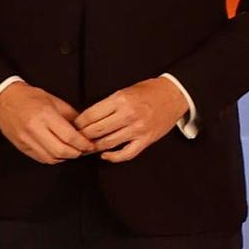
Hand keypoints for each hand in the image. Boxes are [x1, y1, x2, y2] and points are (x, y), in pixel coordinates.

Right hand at [0, 84, 94, 164]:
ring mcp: (26, 140)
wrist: (4, 99)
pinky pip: (42, 159)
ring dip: (66, 157)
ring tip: (72, 151)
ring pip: (52, 158)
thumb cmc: (30, 97)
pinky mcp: (22, 147)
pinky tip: (59, 153)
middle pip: (61, 151)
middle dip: (76, 153)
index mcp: (45, 115)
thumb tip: (85, 130)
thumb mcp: (54, 100)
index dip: (83, 144)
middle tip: (84, 150)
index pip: (69, 136)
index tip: (90, 145)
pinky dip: (54, 158)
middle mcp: (35, 129)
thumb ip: (70, 116)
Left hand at [78, 74, 194, 162]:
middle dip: (83, 136)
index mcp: (120, 100)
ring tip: (88, 146)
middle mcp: (128, 115)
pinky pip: (126, 153)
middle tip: (77, 138)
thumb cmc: (149, 91)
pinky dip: (113, 157)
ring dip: (95, 147)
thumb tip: (89, 119)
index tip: (74, 126)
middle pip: (96, 131)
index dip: (79, 123)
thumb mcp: (125, 91)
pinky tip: (105, 155)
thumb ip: (108, 104)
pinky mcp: (146, 140)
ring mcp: (137, 129)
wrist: (174, 95)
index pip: (91, 115)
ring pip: (108, 143)